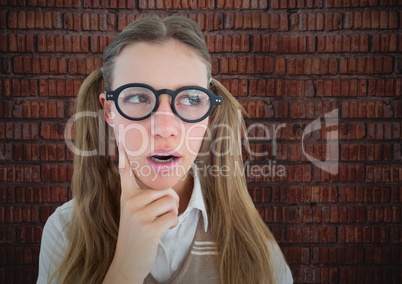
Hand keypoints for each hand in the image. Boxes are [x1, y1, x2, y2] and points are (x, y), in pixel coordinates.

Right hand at [103, 142, 179, 283]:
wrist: (127, 263)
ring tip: (162, 222)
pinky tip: (163, 231)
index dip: (123, 155)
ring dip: (173, 213)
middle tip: (162, 215)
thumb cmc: (136, 235)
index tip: (120, 138)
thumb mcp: (133, 214)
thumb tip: (164, 189)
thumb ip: (142, 198)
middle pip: (166, 190)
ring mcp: (138, 215)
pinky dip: (173, 224)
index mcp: (127, 197)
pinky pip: (173, 216)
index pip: (125, 172)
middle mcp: (130, 202)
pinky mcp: (148, 228)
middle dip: (171, 203)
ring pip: (172, 201)